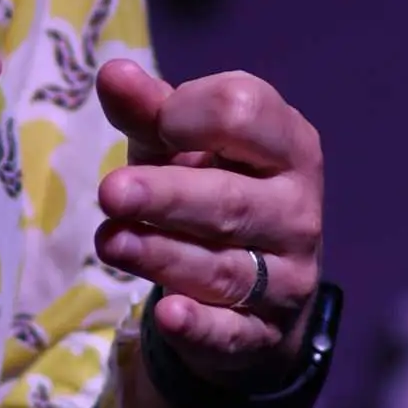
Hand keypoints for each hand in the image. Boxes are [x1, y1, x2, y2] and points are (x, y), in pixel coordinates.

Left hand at [94, 58, 324, 397]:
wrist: (257, 287)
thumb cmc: (211, 187)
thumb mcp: (179, 146)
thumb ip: (150, 111)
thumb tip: (112, 74)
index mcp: (288, 145)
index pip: (245, 114)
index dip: (190, 112)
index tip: (155, 123)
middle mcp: (298, 210)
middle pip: (232, 200)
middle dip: (168, 196)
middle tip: (109, 192)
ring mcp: (289, 276)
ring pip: (224, 269)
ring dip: (163, 256)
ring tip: (109, 242)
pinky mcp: (263, 334)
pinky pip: (232, 332)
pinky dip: (200, 326)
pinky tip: (167, 315)